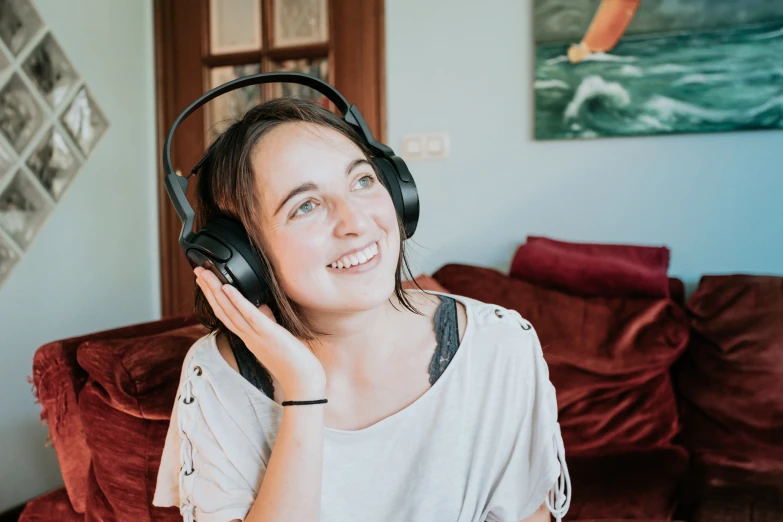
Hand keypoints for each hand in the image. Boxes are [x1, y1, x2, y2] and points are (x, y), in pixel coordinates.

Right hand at [194, 267, 326, 398]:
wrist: (303, 383)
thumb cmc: (294, 363)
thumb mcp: (277, 338)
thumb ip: (267, 323)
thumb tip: (262, 306)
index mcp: (249, 338)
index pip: (226, 315)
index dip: (214, 298)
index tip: (205, 282)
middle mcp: (248, 337)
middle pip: (222, 310)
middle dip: (208, 290)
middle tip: (198, 270)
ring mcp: (256, 336)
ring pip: (230, 311)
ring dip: (216, 291)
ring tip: (205, 275)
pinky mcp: (269, 334)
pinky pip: (250, 316)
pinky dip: (237, 302)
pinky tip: (228, 288)